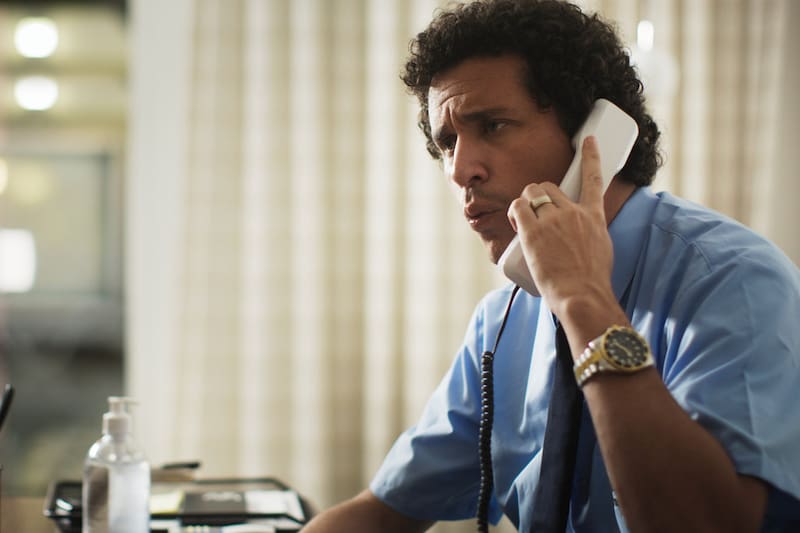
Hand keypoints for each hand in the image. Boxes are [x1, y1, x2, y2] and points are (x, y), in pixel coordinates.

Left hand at [506, 136, 614, 316]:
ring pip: (531, 193)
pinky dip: (514, 212)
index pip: (593, 179)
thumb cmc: (591, 283)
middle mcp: (573, 213)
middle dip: (537, 197)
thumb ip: (590, 236)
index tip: (588, 141)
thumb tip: (579, 238)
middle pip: (548, 187)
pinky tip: (516, 224)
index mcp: (593, 217)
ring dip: (524, 204)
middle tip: (534, 218)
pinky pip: (518, 208)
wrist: (583, 295)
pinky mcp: (534, 231)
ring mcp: (554, 220)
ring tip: (523, 225)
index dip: (591, 157)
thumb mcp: (601, 251)